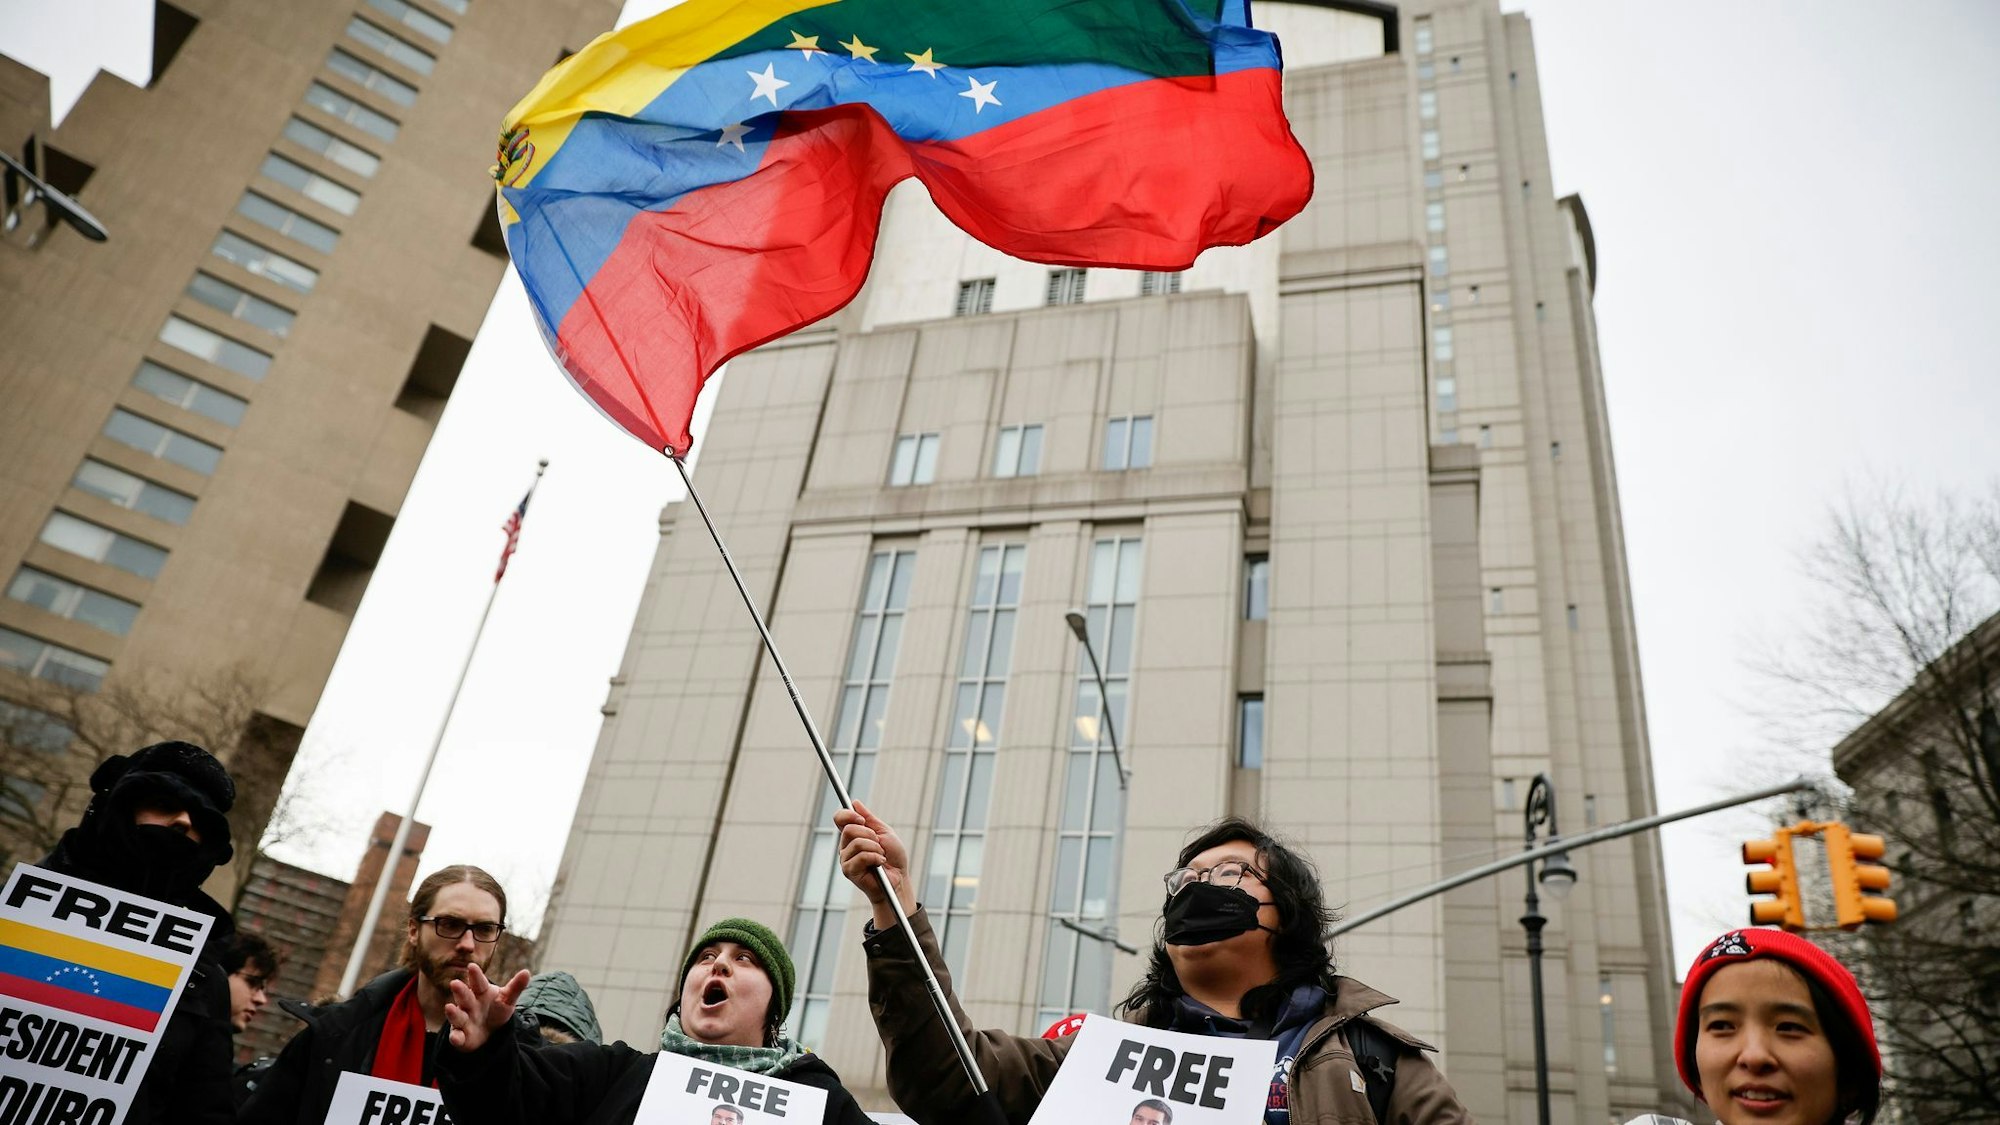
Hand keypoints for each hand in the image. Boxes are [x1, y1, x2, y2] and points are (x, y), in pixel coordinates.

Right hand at [443, 964, 529, 1051]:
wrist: (490, 1031)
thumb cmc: (496, 1009)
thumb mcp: (507, 999)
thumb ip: (515, 987)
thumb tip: (527, 972)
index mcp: (480, 992)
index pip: (479, 983)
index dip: (475, 975)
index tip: (472, 966)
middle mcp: (469, 1005)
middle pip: (464, 997)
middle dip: (460, 991)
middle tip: (455, 983)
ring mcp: (463, 1020)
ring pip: (457, 1016)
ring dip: (453, 1013)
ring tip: (449, 1007)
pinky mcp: (461, 1036)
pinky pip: (456, 1037)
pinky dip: (455, 1038)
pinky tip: (456, 1038)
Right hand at [835, 800, 915, 929]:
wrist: (899, 878)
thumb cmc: (893, 857)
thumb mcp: (884, 833)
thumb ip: (870, 819)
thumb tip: (855, 803)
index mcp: (853, 835)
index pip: (839, 819)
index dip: (847, 814)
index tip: (861, 818)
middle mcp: (846, 846)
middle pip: (849, 829)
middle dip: (870, 835)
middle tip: (879, 844)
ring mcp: (846, 859)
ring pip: (857, 843)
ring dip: (875, 848)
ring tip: (881, 856)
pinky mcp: (848, 871)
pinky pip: (861, 856)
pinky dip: (875, 857)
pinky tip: (880, 863)